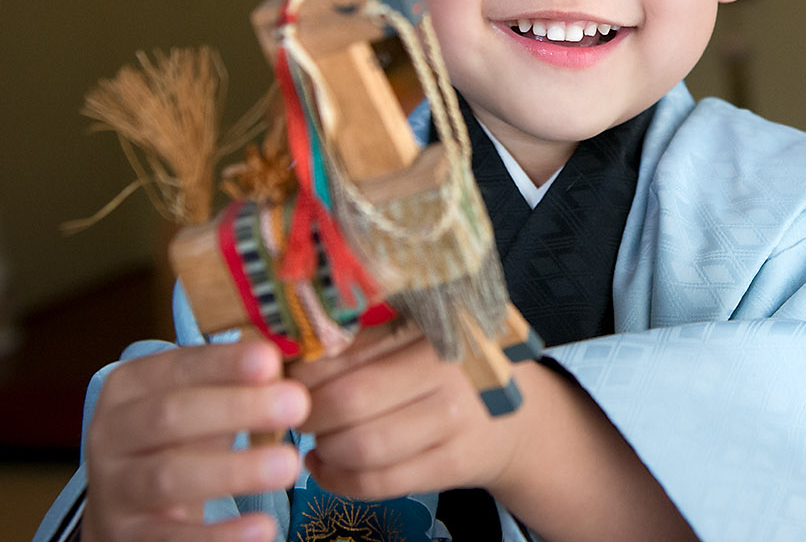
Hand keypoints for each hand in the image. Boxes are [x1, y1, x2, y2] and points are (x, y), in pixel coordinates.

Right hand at [81, 340, 309, 541]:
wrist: (129, 508)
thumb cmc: (178, 439)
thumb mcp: (196, 401)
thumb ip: (231, 381)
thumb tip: (283, 362)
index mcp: (128, 387)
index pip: (177, 367)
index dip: (224, 364)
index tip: (272, 361)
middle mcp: (111, 434)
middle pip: (171, 416)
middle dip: (236, 408)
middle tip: (297, 404)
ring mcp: (115, 489)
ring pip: (169, 477)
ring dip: (233, 470)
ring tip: (288, 465)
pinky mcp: (128, 537)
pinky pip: (172, 538)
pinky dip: (219, 536)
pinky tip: (263, 528)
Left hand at [291, 324, 522, 502]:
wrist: (520, 413)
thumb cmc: (453, 362)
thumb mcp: (420, 326)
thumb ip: (366, 330)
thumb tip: (286, 350)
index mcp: (431, 321)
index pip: (346, 349)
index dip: (303, 368)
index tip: (286, 374)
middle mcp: (448, 368)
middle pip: (348, 401)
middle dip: (307, 412)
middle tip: (296, 409)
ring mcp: (454, 420)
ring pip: (361, 447)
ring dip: (323, 448)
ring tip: (317, 437)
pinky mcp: (453, 464)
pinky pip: (379, 483)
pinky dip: (338, 480)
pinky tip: (326, 465)